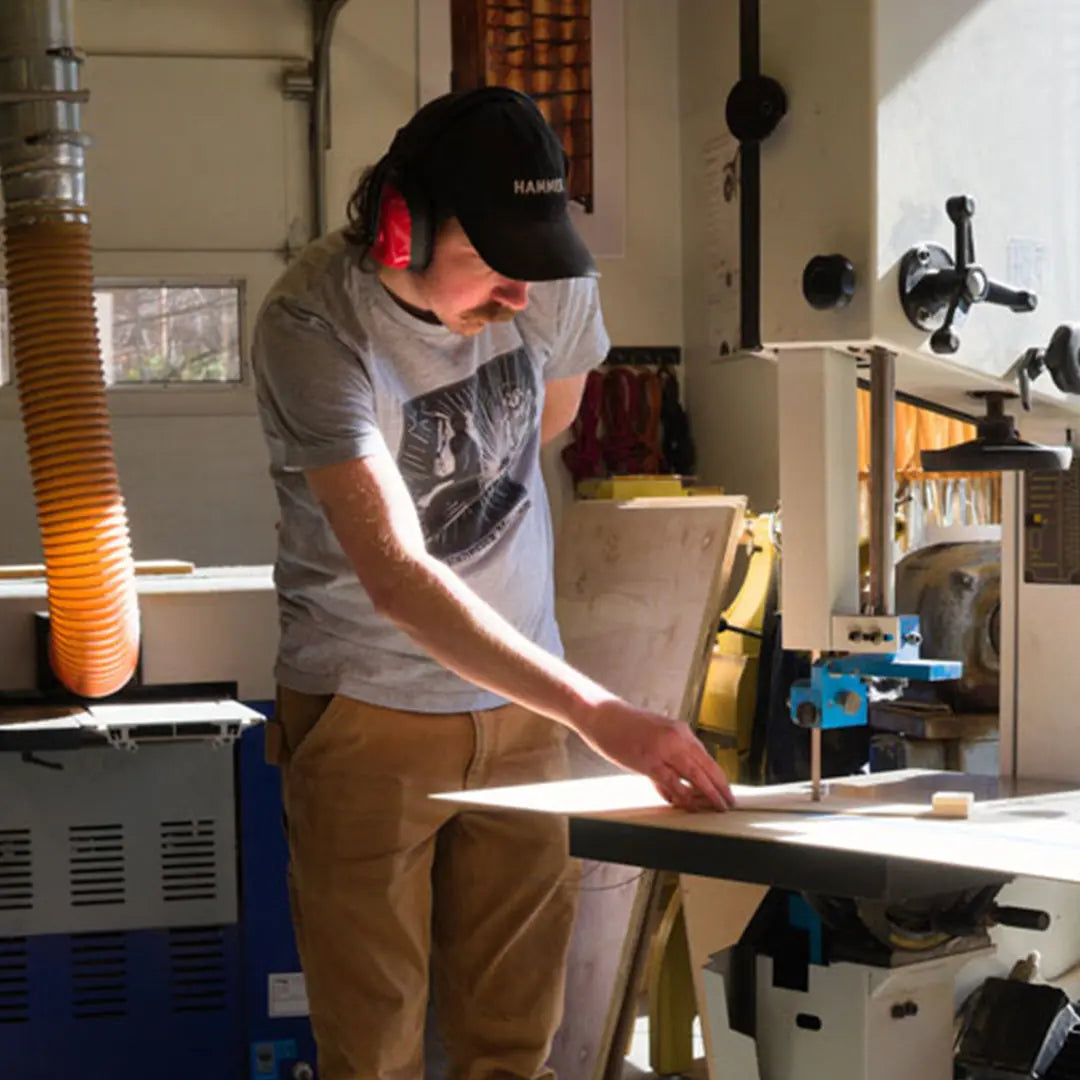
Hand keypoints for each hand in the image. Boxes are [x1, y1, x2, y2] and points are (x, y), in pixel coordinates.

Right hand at [577, 699, 735, 811]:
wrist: (603, 715)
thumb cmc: (625, 726)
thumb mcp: (654, 738)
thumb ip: (667, 760)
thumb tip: (675, 785)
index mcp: (680, 731)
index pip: (706, 757)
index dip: (718, 776)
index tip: (726, 789)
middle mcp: (676, 738)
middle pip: (706, 766)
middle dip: (720, 787)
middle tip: (729, 803)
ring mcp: (664, 749)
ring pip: (694, 775)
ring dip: (708, 794)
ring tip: (716, 807)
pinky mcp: (649, 761)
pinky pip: (672, 783)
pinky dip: (684, 796)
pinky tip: (690, 806)